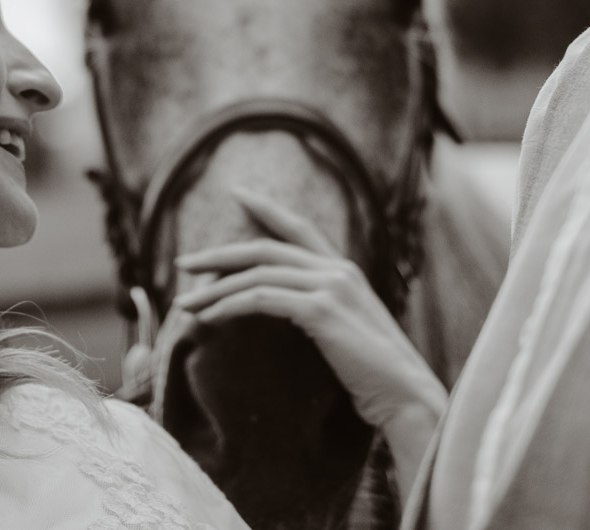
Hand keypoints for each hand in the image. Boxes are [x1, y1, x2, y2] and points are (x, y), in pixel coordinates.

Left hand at [174, 188, 447, 434]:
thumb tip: (287, 308)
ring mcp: (331, 286)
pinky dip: (229, 306)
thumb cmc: (375, 375)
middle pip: (264, 249)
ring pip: (257, 274)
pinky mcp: (321, 310)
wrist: (406, 396)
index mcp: (344, 270)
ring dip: (214, 288)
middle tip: (183, 263)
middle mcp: (337, 269)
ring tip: (184, 305)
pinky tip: (209, 318)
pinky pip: (261, 299)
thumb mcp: (346, 331)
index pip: (299, 227)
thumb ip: (322, 310)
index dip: (266, 208)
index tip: (236, 193)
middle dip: (218, 254)